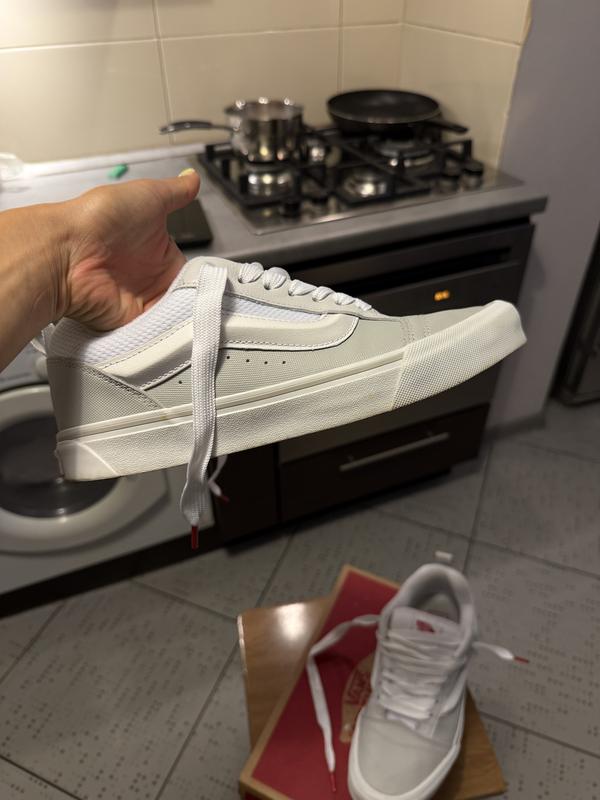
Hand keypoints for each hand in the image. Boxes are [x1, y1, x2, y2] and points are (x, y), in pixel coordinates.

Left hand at [62, 169, 199, 329]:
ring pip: (176, 318)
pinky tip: (184, 326)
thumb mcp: (149, 196)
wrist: (67, 250)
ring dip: (187, 317)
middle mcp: (150, 280)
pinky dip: (171, 333)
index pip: (192, 273)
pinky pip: (158, 334)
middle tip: (214, 301)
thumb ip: (176, 192)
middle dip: (199, 301)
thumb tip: (192, 178)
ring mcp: (140, 303)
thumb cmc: (101, 219)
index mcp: (158, 253)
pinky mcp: (131, 324)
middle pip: (187, 299)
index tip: (219, 283)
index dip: (206, 279)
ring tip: (204, 315)